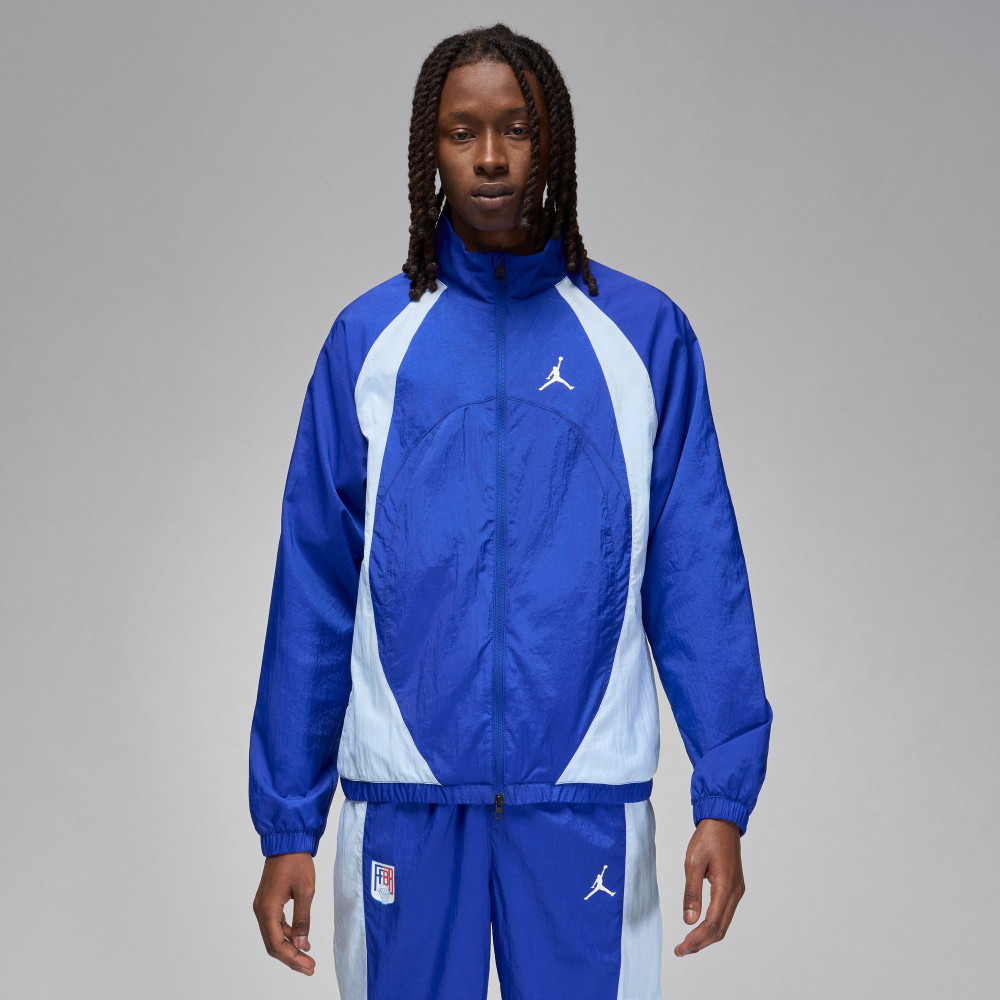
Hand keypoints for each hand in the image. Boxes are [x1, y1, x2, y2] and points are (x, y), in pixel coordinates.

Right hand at [252, 852, 316, 974]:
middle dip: (291, 958)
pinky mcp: (268, 901)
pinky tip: (301, 940)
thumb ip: (303, 919)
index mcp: (267, 909)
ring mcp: (263, 906)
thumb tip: (302, 944)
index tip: (309, 965)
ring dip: (289, 948)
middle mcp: (261, 910)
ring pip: (274, 935)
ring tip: (307, 958)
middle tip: (309, 967)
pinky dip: (287, 934)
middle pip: (273, 944)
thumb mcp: (305, 891)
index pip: (276, 944)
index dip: (292, 958)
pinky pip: (276, 925)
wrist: (288, 841)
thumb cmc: (296, 862)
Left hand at [674, 818, 744, 956]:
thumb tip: (689, 921)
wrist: (723, 821)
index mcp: (725, 887)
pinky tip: (700, 926)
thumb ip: (691, 892)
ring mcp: (737, 890)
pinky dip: (713, 924)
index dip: (697, 940)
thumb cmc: (707, 838)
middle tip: (682, 950)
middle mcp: (735, 893)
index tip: (681, 948)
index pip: (712, 924)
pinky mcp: (735, 887)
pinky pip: (725, 913)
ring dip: (707, 936)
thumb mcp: (693, 862)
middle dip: (701, 943)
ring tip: (688, 943)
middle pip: (721, 929)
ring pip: (724, 923)